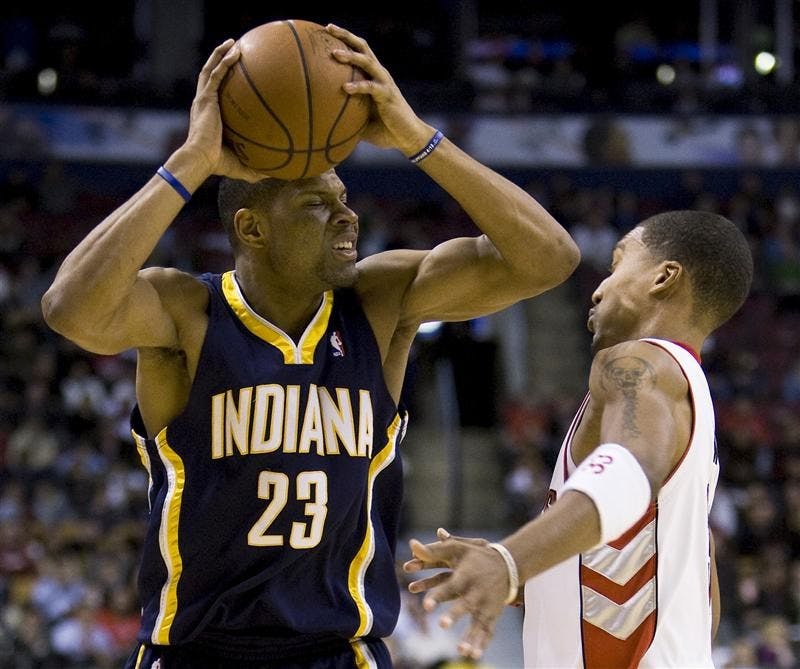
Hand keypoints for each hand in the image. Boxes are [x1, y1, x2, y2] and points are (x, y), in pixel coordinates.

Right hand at [184, 39, 274, 181]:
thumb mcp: (241, 165)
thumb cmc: (217, 164)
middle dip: (220, 61)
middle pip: (211, 76)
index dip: (223, 82)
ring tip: (233, 42)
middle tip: (234, 51)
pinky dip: (224, 60)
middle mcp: (205, 103)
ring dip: (221, 54)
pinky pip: (215, 74)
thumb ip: (255, 168)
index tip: (237, 75)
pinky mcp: (205, 98)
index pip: (216, 94)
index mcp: (210, 115)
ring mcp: (204, 99)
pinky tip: (236, 51)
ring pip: (210, 69)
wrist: (201, 159)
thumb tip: (273, 174)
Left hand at [325, 24, 431, 154]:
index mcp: (373, 75)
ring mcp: (384, 83)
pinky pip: (371, 87)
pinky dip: (358, 86)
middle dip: (346, 36)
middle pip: (363, 47)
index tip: (326, 30)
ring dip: (351, 56)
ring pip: (367, 62)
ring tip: (334, 54)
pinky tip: (345, 88)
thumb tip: (322, 118)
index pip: (359, 51)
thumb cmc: (384, 130)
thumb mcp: (360, 119)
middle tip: (328, 28)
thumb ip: (345, 113)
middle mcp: (379, 74)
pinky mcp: (388, 95)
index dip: (345, 39)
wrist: (407, 137)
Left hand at [403, 528, 512, 659]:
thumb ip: (433, 550)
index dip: (438, 595)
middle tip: (442, 624)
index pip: (450, 585)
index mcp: (467, 575)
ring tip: (461, 651)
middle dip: (455, 615)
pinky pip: (488, 631)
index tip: (425, 606)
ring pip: (479, 622)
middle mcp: (478, 591)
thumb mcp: (456, 549)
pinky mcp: (493, 614)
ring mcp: (487, 604)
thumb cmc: (476, 557)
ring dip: (471, 636)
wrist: (507, 565)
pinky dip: (482, 643)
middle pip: (466, 604)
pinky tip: (474, 655)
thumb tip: (411, 544)